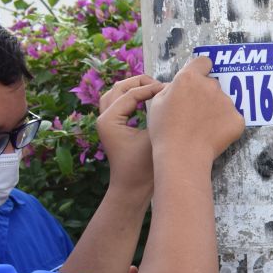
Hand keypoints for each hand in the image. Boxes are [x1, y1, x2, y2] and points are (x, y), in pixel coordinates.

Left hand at [97, 75, 163, 195]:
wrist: (132, 188)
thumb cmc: (143, 168)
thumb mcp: (152, 138)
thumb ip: (157, 114)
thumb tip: (167, 95)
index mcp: (109, 120)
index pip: (130, 94)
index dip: (150, 88)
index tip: (169, 89)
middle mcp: (103, 118)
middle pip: (118, 88)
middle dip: (139, 83)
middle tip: (160, 86)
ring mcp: (106, 122)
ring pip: (115, 94)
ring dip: (133, 88)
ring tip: (153, 89)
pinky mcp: (112, 127)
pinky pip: (118, 104)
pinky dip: (131, 98)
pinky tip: (147, 101)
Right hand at [147, 56, 244, 160]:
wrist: (182, 156)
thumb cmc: (165, 130)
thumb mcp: (157, 102)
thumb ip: (172, 88)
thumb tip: (179, 85)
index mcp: (189, 78)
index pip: (204, 62)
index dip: (200, 70)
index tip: (198, 79)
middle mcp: (211, 86)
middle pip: (212, 84)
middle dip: (206, 94)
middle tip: (195, 112)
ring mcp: (226, 102)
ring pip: (223, 101)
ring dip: (216, 110)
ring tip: (202, 127)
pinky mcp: (237, 119)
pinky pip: (232, 118)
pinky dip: (226, 125)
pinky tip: (213, 135)